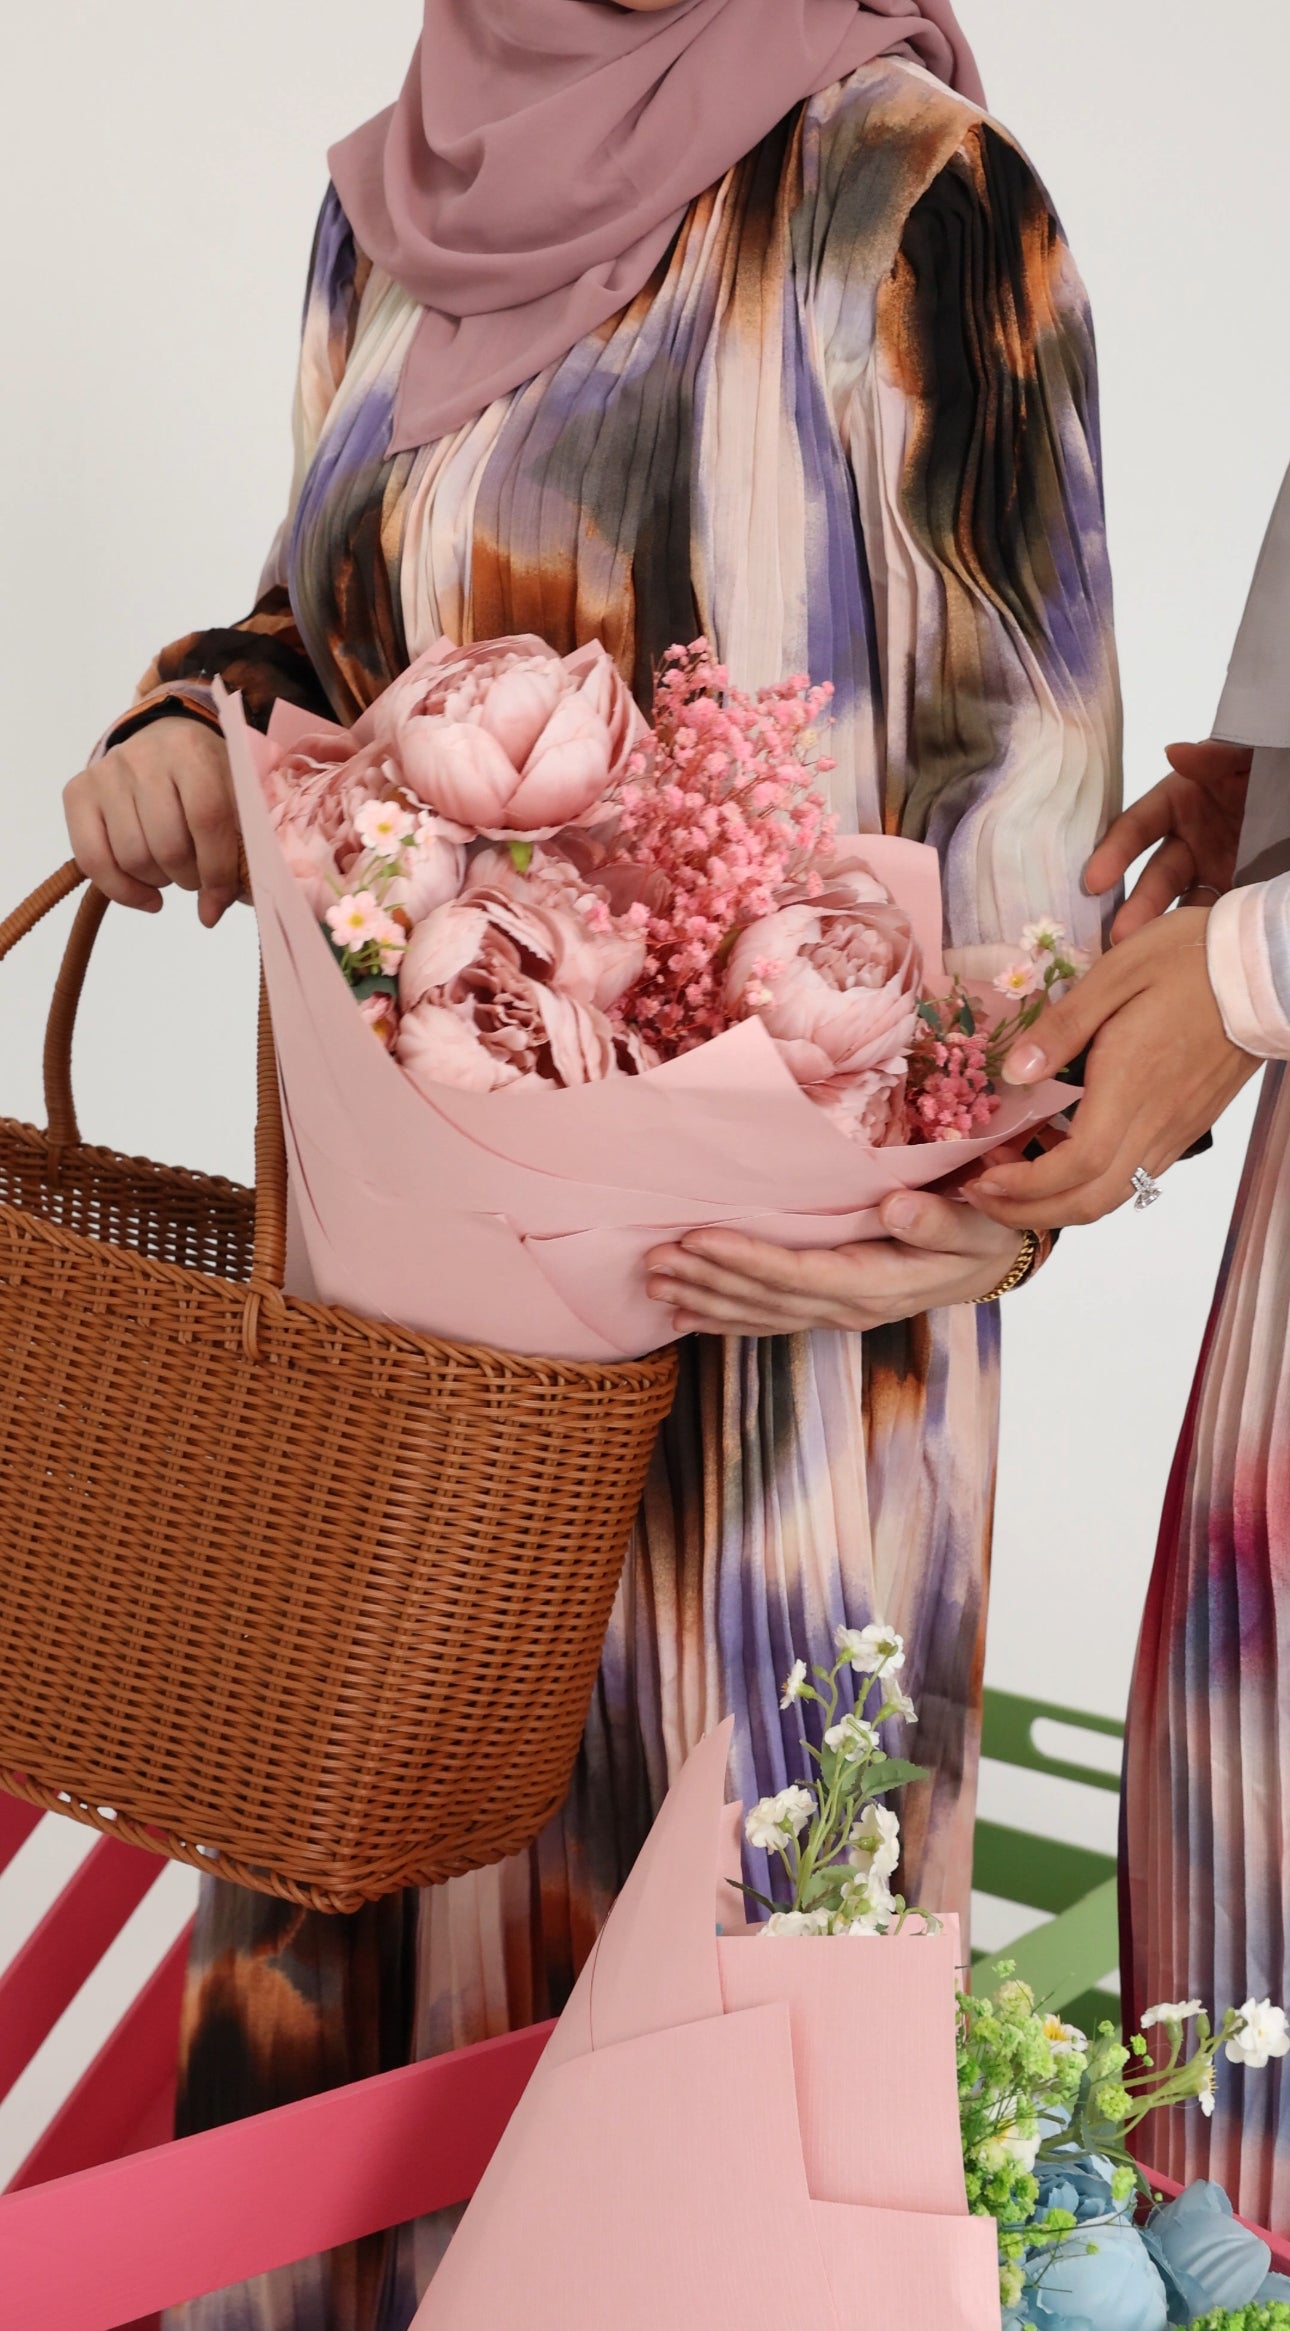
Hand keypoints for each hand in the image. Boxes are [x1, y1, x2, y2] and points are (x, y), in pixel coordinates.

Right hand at [63, 717, 239, 925]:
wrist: (165, 743)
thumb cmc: (206, 778)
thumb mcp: (236, 798)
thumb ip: (240, 849)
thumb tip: (214, 910)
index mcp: (192, 752)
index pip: (207, 819)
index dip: (217, 869)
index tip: (221, 899)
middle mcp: (144, 758)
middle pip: (167, 845)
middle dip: (189, 878)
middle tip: (197, 877)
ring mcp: (106, 774)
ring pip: (132, 858)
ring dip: (158, 882)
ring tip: (172, 872)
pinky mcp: (77, 792)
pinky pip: (91, 859)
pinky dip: (121, 890)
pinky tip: (147, 895)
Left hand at [645, 1193, 1028, 1336]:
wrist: (989, 1263)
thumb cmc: (981, 1233)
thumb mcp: (975, 1223)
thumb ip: (937, 1219)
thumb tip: (896, 1209)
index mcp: (877, 1285)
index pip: (798, 1276)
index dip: (746, 1260)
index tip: (699, 1239)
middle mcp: (848, 1308)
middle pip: (766, 1299)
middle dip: (707, 1281)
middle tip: (653, 1261)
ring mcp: (836, 1314)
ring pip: (759, 1314)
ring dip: (705, 1300)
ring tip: (654, 1284)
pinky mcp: (827, 1310)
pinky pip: (768, 1319)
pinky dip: (725, 1318)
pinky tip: (686, 1313)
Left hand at [963, 907, 1259, 1229]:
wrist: (1268, 971)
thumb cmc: (1190, 960)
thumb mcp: (1117, 973)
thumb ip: (1062, 1026)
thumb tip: (1014, 1074)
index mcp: (1130, 1087)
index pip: (1074, 1166)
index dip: (1023, 1186)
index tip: (982, 1178)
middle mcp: (1155, 1123)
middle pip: (1089, 1201)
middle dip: (1028, 1212)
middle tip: (980, 1194)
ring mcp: (1174, 1131)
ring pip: (1113, 1197)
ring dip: (1056, 1203)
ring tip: (1010, 1179)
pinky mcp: (1186, 1127)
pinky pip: (1134, 1177)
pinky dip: (1087, 1185)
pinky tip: (1058, 1156)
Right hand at [1086, 739, 1250, 940]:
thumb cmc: (1272, 772)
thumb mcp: (1247, 758)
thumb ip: (1215, 758)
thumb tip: (1173, 753)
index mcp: (1182, 801)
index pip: (1137, 828)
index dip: (1114, 853)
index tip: (1094, 880)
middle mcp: (1189, 841)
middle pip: (1155, 877)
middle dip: (1135, 906)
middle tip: (1119, 934)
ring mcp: (1211, 872)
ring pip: (1177, 906)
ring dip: (1158, 930)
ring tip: (1143, 953)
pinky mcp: (1232, 896)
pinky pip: (1210, 918)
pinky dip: (1196, 936)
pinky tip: (1187, 953)